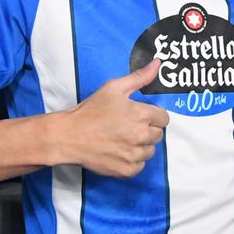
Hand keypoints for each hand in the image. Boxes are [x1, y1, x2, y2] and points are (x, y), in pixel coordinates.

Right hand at [57, 58, 168, 177]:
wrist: (69, 136)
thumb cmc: (90, 111)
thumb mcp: (113, 88)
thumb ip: (139, 77)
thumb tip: (158, 63)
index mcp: (141, 115)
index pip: (164, 118)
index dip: (152, 115)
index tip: (139, 115)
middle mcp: (141, 136)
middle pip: (158, 135)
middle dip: (147, 129)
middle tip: (127, 126)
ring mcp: (134, 155)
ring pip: (149, 151)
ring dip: (140, 145)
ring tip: (122, 139)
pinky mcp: (127, 170)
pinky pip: (140, 165)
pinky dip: (132, 160)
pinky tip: (118, 151)